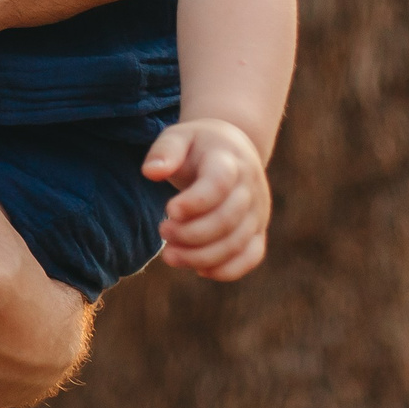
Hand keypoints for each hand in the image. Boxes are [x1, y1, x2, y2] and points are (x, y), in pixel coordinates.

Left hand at [142, 118, 269, 279]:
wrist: (233, 149)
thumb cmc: (197, 145)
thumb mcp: (178, 137)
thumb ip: (164, 151)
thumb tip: (151, 172)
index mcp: (229, 160)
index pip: (219, 184)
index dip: (195, 202)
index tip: (169, 210)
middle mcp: (249, 187)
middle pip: (228, 219)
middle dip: (192, 233)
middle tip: (163, 231)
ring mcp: (257, 211)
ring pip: (238, 243)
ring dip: (202, 256)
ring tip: (170, 255)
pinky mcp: (258, 230)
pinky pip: (251, 256)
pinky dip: (228, 270)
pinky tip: (199, 270)